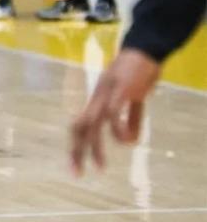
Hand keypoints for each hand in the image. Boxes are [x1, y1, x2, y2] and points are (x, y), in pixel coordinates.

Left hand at [70, 48, 160, 173]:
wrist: (145, 47)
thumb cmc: (139, 70)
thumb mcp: (135, 97)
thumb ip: (132, 117)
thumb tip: (130, 141)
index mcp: (98, 99)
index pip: (79, 124)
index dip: (75, 144)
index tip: (76, 166)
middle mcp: (97, 97)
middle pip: (79, 126)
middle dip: (76, 151)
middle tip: (76, 173)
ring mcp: (107, 93)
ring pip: (93, 123)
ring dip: (94, 146)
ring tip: (100, 166)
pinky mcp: (121, 89)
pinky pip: (114, 112)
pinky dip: (117, 129)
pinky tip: (125, 141)